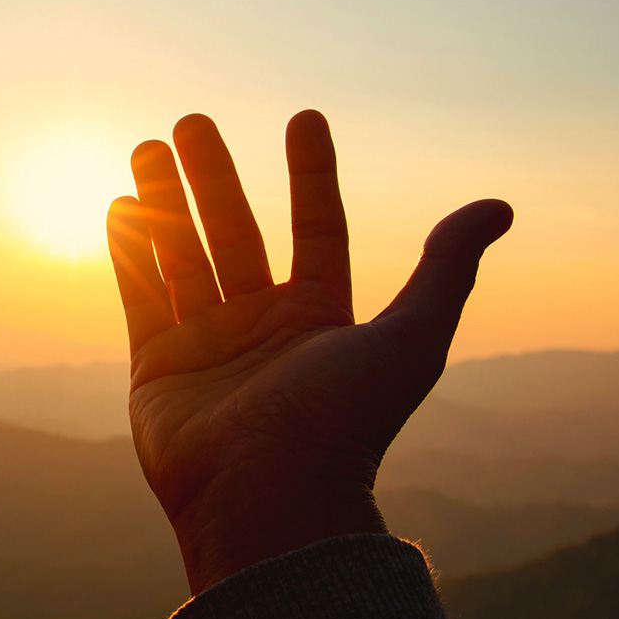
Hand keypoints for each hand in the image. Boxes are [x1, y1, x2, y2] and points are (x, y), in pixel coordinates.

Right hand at [106, 110, 510, 595]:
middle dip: (213, 177)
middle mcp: (262, 330)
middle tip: (191, 120)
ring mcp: (206, 348)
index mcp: (321, 322)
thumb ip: (447, 268)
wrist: (268, 501)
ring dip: (163, 201)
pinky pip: (140, 297)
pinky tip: (117, 204)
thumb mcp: (412, 338)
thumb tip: (500, 206)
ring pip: (182, 256)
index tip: (304, 117)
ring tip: (146, 146)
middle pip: (236, 234)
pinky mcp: (156, 370)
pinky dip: (129, 252)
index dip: (312, 176)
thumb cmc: (344, 425)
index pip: (317, 231)